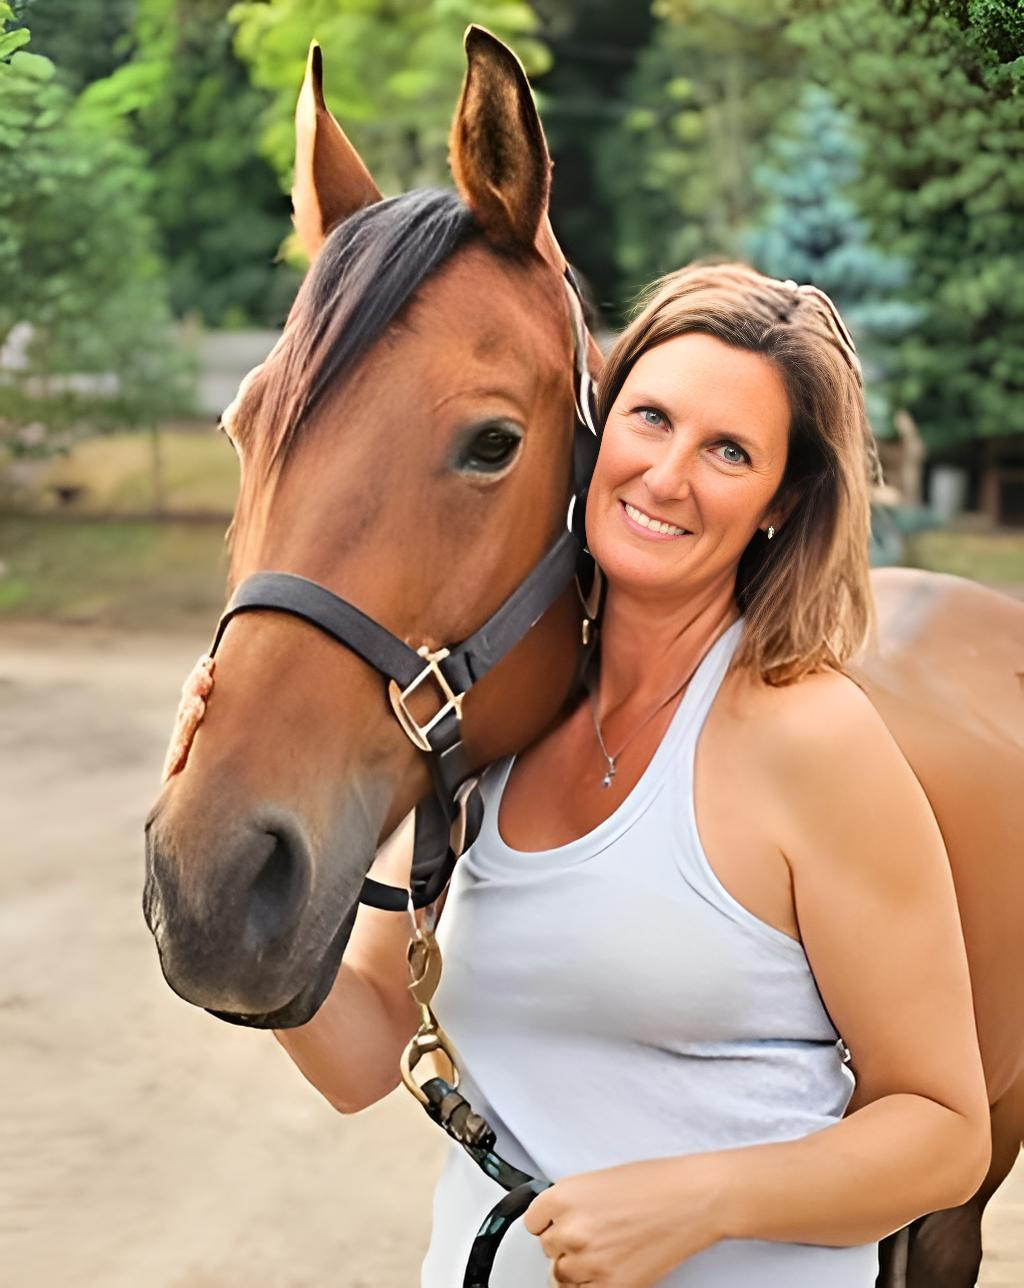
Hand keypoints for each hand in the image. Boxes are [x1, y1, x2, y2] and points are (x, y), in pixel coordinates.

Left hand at [522, 1154, 726, 1286]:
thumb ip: (573, 1201)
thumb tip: (560, 1218)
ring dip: (577, 1266)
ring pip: (562, 1274)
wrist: (691, 1199)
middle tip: (591, 1234)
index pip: (532, 1221)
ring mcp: (589, 1260)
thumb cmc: (655, 1184)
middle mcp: (571, 1229)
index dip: (547, 1222)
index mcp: (564, 1196)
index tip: (555, 1224)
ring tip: (602, 1250)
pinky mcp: (611, 1285)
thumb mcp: (599, 1180)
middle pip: (548, 1248)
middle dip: (565, 1242)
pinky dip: (591, 1284)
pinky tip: (606, 1269)